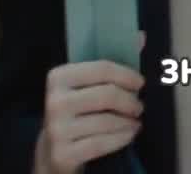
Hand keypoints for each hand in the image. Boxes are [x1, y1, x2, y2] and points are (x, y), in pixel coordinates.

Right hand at [36, 41, 144, 172]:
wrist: (50, 153)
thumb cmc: (75, 112)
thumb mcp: (86, 86)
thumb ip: (111, 63)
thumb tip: (140, 36)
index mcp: (58, 78)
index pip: (102, 68)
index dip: (127, 75)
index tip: (140, 83)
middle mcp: (54, 102)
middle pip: (108, 95)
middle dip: (130, 101)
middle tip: (139, 106)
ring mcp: (57, 130)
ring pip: (108, 121)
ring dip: (129, 121)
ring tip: (134, 121)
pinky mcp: (63, 154)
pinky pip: (103, 143)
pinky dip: (122, 137)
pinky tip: (129, 134)